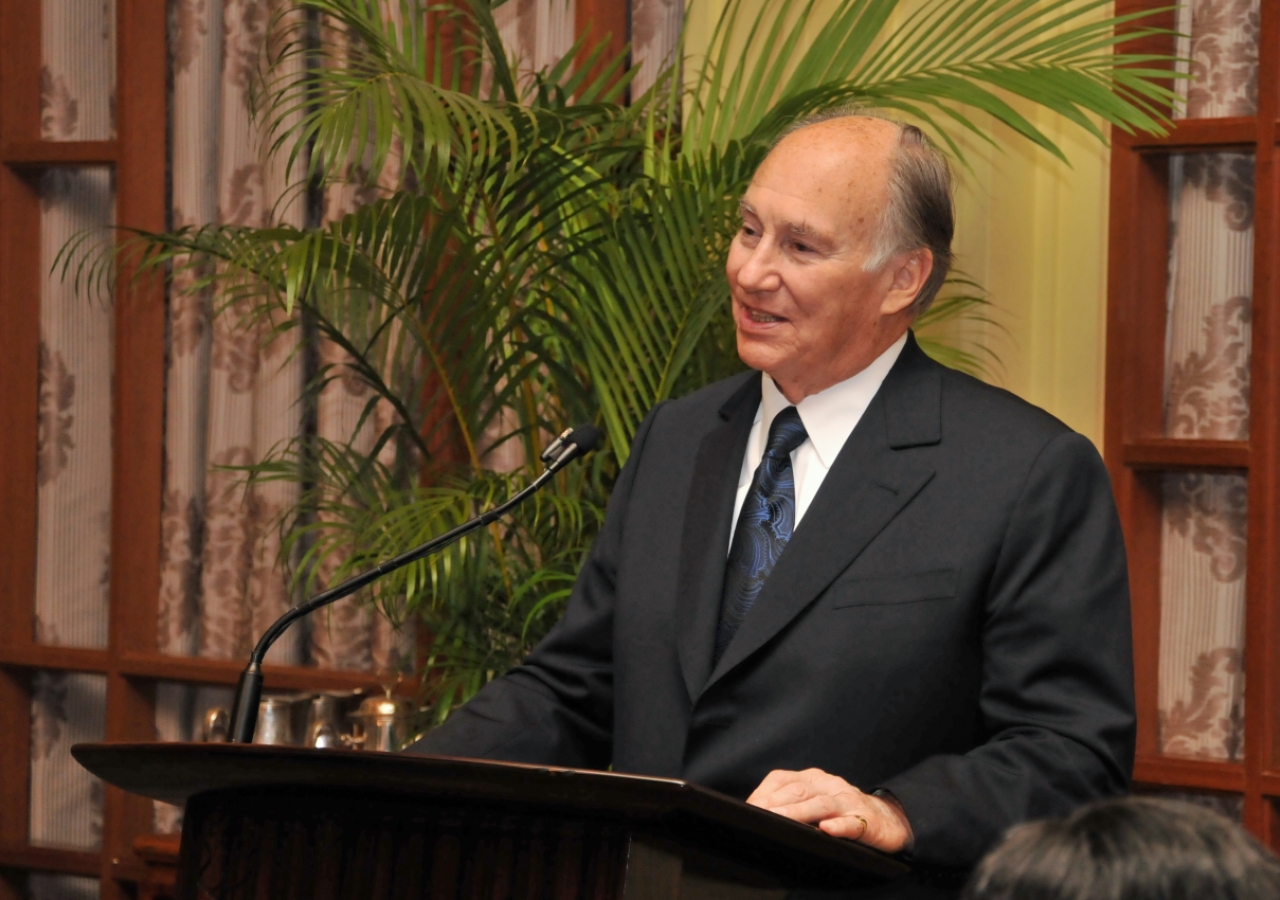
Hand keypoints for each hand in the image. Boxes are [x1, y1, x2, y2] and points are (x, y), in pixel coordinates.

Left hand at [746, 768, 912, 852]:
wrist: (888, 819)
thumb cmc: (842, 812)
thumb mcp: (814, 801)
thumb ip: (789, 804)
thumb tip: (755, 814)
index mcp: (813, 779)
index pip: (782, 780)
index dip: (763, 794)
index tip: (747, 809)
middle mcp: (829, 785)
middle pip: (799, 791)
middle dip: (776, 804)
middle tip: (758, 816)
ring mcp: (849, 802)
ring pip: (822, 805)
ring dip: (799, 814)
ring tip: (781, 822)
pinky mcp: (867, 822)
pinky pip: (853, 824)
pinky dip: (840, 827)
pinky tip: (828, 830)